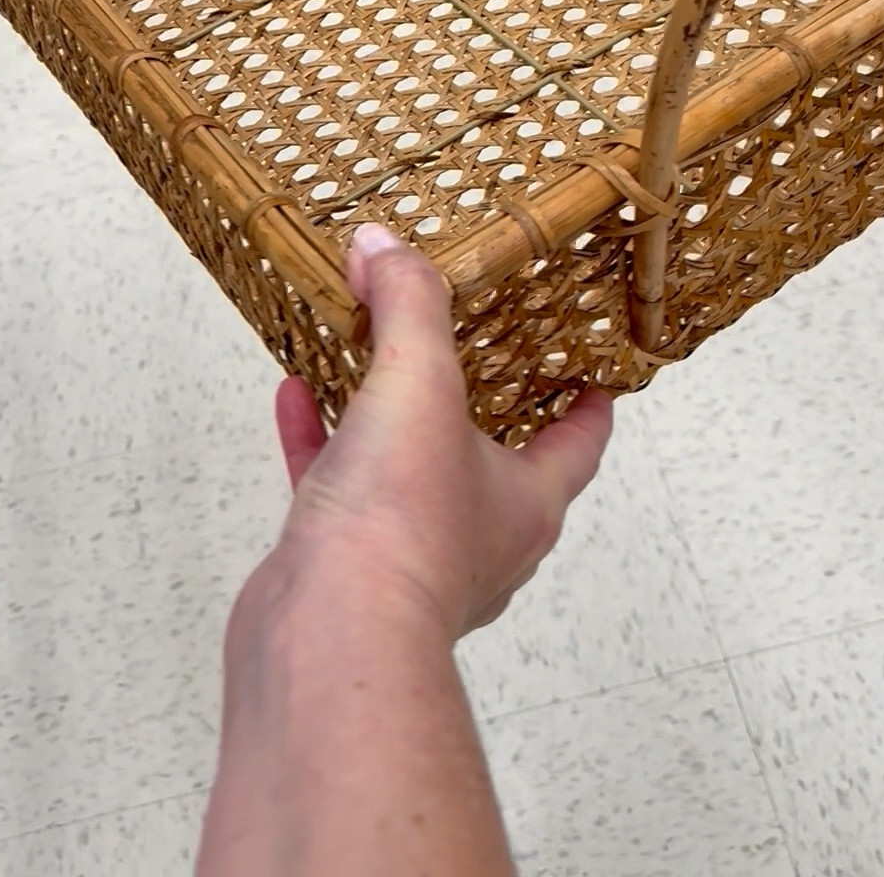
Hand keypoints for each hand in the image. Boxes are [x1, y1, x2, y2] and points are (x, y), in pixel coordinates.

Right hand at [274, 222, 612, 641]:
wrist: (326, 635)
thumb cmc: (401, 530)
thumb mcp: (419, 380)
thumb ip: (407, 303)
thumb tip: (386, 248)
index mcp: (527, 500)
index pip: (578, 442)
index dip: (587, 403)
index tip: (590, 371)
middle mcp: (478, 536)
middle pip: (491, 458)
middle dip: (475, 404)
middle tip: (462, 348)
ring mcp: (411, 558)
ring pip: (406, 473)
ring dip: (384, 417)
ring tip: (360, 357)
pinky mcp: (345, 570)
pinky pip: (336, 488)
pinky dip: (316, 440)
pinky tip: (294, 397)